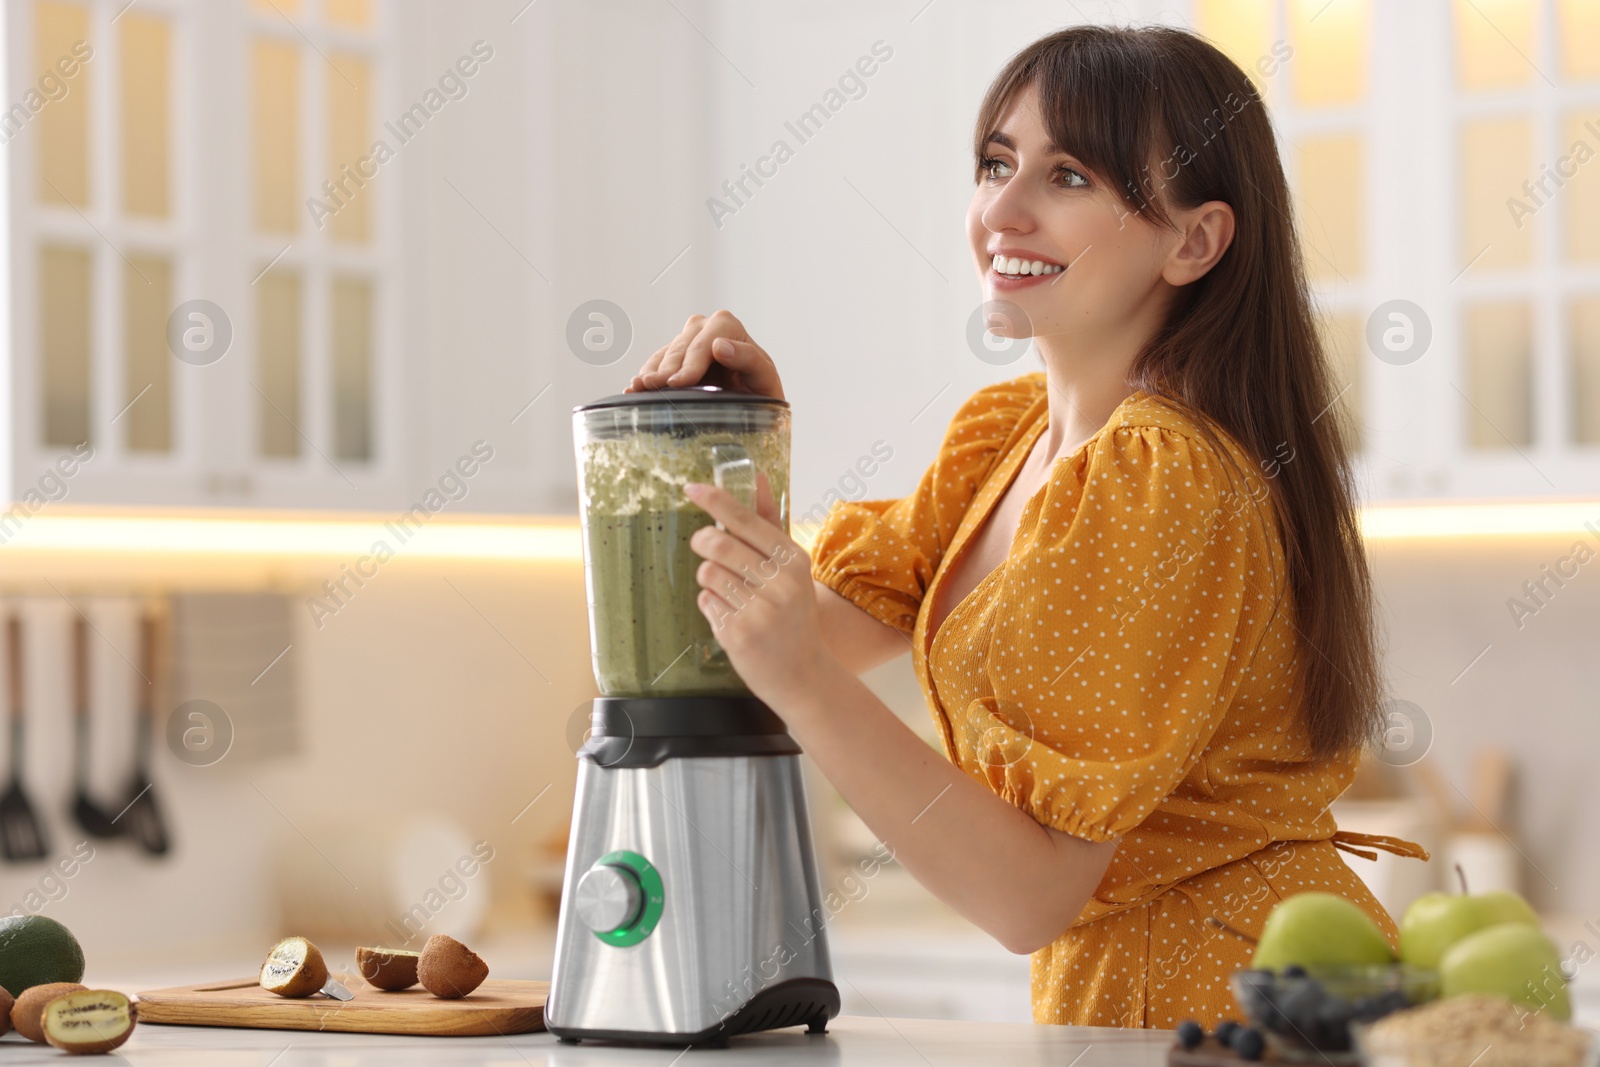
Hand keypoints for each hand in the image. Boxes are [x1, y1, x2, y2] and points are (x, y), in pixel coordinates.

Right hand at [627, 310, 784, 398]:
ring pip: (665, 354)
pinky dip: (646, 376)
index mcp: (728, 326)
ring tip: (639, 387)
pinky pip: (655, 363)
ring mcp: (686, 341)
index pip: (704, 342)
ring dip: (651, 371)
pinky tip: (635, 388)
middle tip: (655, 387)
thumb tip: (719, 345)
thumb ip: (750, 359)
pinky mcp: (674, 358)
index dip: (690, 363)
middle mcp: (705, 328)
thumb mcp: (765, 378)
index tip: (679, 383)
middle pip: (681, 347)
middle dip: (668, 369)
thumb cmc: (762, 391)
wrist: (753, 404)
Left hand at [684, 469, 830, 704]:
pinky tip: (731, 616)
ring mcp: (759, 610)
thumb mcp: (791, 567)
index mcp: (793, 559)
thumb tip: (756, 476)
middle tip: (704, 547)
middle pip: (717, 544)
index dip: (715, 501)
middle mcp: (780, 583)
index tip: (691, 488)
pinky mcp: (738, 633)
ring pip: (707, 573)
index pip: (745, 520)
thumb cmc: (792, 613)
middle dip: (702, 542)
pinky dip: (710, 605)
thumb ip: (770, 522)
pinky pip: (705, 602)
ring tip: (729, 592)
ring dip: (708, 579)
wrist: (803, 673)